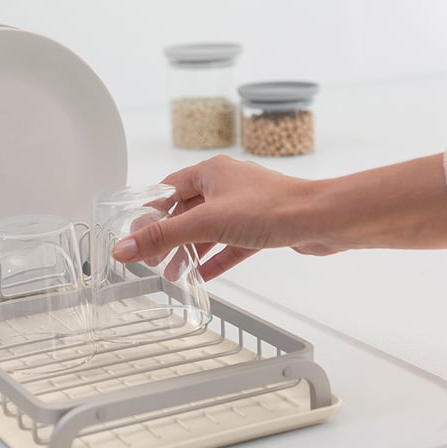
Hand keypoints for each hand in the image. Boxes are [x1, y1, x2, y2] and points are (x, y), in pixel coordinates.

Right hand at [111, 155, 329, 279]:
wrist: (322, 220)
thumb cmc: (272, 208)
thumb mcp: (207, 223)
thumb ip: (164, 237)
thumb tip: (124, 248)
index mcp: (211, 172)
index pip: (168, 190)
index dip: (150, 213)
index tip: (135, 235)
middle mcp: (228, 185)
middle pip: (187, 212)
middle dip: (169, 238)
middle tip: (152, 260)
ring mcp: (246, 206)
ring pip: (209, 230)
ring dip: (191, 252)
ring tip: (174, 274)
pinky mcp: (262, 227)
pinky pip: (231, 244)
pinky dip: (216, 259)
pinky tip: (203, 276)